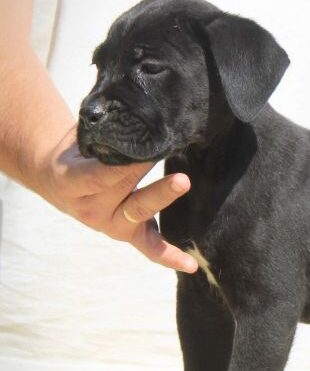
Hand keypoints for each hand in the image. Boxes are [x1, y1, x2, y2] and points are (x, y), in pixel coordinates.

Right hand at [39, 124, 198, 272]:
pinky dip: (169, 257)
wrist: (56, 177)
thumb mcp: (77, 139)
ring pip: (139, 211)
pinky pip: (149, 248)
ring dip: (161, 196)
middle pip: (121, 189)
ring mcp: (111, 224)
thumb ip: (100, 131)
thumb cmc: (75, 152)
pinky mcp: (129, 234)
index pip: (97, 175)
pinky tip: (191, 265)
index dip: (119, 164)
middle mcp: (90, 209)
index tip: (141, 149)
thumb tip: (127, 105)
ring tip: (183, 180)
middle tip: (165, 150)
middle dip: (142, 171)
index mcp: (71, 183)